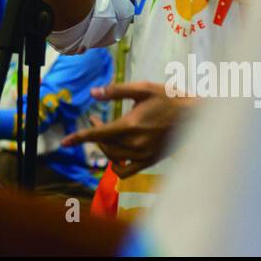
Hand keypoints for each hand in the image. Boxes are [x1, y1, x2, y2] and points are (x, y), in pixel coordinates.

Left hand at [60, 81, 194, 177]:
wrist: (196, 116)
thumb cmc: (169, 98)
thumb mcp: (142, 88)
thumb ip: (115, 91)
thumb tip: (93, 93)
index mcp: (131, 125)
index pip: (98, 135)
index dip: (79, 138)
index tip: (64, 143)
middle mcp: (136, 143)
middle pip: (104, 146)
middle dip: (94, 135)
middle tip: (94, 121)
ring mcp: (144, 155)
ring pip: (114, 158)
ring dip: (104, 147)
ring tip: (105, 134)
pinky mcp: (151, 161)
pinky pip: (127, 172)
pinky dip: (117, 165)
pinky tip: (117, 153)